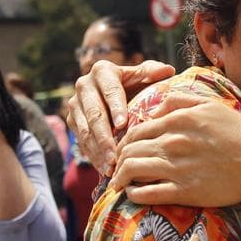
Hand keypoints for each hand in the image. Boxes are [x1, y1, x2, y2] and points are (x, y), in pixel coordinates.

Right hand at [66, 59, 174, 173]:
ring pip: (85, 130)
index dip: (116, 107)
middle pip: (94, 113)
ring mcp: (75, 104)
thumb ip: (154, 73)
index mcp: (102, 71)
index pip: (110, 90)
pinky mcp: (72, 120)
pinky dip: (93, 156)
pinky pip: (81, 141)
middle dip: (104, 137)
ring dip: (98, 151)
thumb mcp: (145, 77)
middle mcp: (84, 85)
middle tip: (115, 155)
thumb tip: (168, 70)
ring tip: (110, 167)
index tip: (123, 125)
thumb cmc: (137, 85)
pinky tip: (104, 170)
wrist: (117, 95)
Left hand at [110, 92, 240, 207]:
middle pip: (129, 150)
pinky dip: (134, 194)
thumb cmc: (237, 132)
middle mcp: (172, 142)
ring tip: (120, 182)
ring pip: (132, 170)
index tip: (124, 150)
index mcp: (177, 120)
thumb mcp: (209, 104)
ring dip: (120, 177)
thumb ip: (178, 100)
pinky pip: (147, 193)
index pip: (136, 131)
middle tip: (118, 167)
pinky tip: (134, 194)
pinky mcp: (183, 191)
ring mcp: (176, 168)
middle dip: (118, 159)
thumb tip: (153, 111)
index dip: (124, 142)